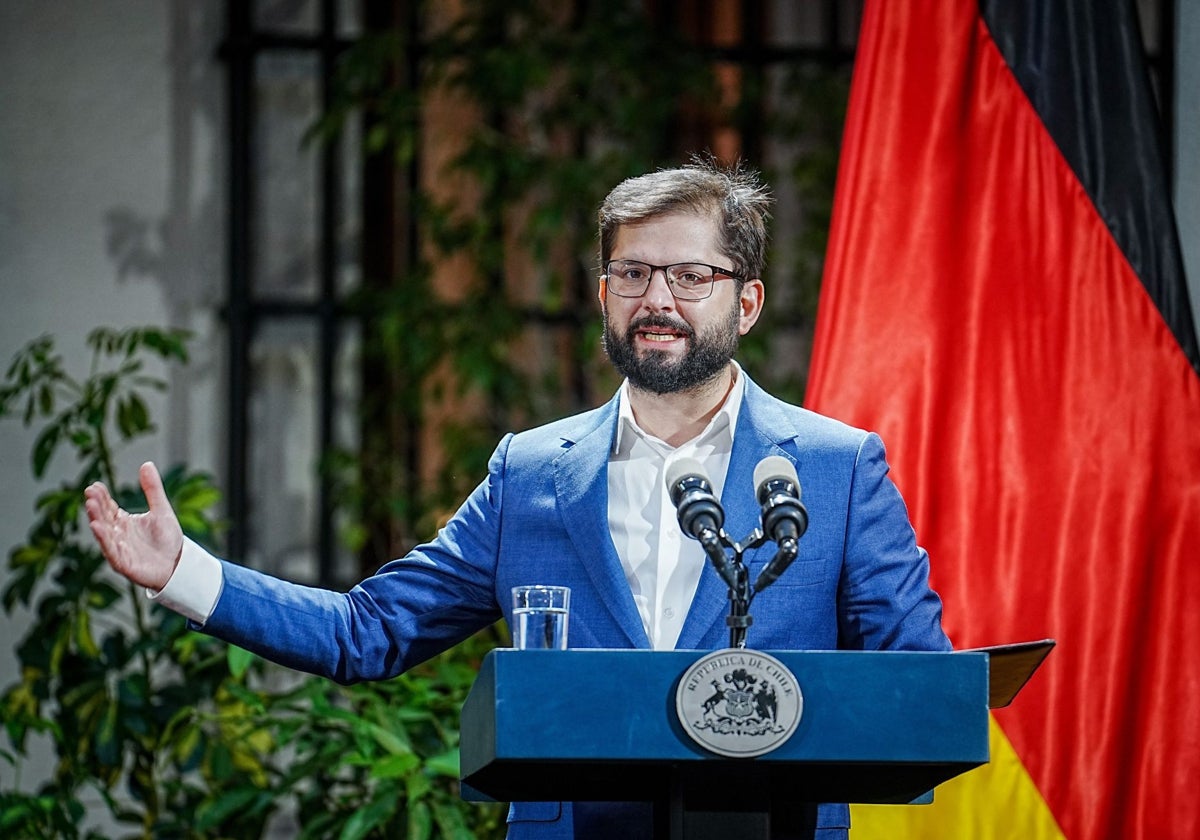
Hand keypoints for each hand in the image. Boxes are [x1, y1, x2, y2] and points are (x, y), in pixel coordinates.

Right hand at [84, 461, 183, 591]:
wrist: (178, 564)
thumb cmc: (167, 539)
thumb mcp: (161, 510)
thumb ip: (153, 489)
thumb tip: (146, 464)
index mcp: (123, 522)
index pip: (109, 507)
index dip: (102, 497)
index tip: (95, 485)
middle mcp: (117, 535)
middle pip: (104, 518)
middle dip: (96, 506)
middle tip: (90, 493)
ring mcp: (119, 550)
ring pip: (105, 534)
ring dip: (97, 521)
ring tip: (91, 507)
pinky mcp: (124, 564)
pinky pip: (112, 552)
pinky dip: (105, 541)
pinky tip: (98, 529)